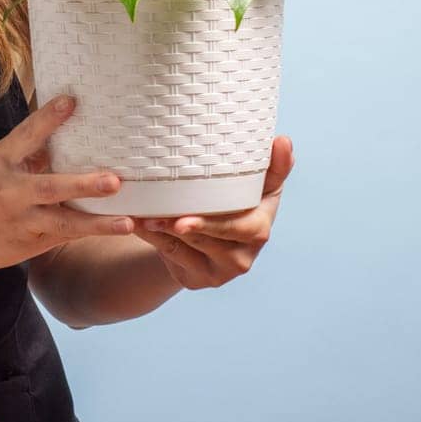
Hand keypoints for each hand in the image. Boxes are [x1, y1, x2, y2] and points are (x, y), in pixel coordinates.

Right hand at [0, 94, 137, 278]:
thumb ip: (29, 151)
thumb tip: (68, 128)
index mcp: (1, 161)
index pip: (26, 135)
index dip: (48, 117)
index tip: (71, 101)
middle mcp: (10, 191)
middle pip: (49, 187)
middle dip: (83, 185)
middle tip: (114, 181)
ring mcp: (21, 220)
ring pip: (63, 223)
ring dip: (96, 222)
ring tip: (126, 222)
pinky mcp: (30, 243)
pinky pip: (65, 237)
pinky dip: (91, 232)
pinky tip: (119, 230)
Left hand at [130, 135, 293, 290]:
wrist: (214, 235)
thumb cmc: (239, 202)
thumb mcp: (258, 184)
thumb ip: (273, 166)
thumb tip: (283, 141)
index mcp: (259, 230)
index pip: (239, 228)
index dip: (211, 225)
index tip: (183, 221)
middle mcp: (243, 257)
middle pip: (206, 241)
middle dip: (177, 228)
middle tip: (153, 218)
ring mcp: (218, 273)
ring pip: (184, 250)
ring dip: (159, 233)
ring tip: (138, 217)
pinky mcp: (195, 280)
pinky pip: (171, 258)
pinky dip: (152, 240)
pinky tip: (137, 225)